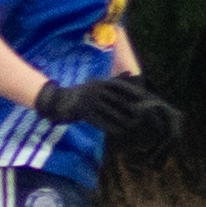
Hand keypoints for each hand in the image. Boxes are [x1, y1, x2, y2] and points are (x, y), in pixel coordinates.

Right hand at [34, 73, 182, 154]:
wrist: (58, 101)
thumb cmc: (82, 93)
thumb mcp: (97, 83)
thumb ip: (115, 80)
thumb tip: (131, 74)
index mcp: (101, 83)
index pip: (123, 88)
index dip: (135, 94)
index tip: (147, 101)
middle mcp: (97, 90)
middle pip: (120, 101)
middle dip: (132, 110)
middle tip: (145, 118)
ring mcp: (90, 101)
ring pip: (111, 112)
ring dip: (124, 121)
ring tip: (134, 127)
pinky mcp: (84, 112)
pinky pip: (101, 121)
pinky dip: (111, 127)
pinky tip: (119, 132)